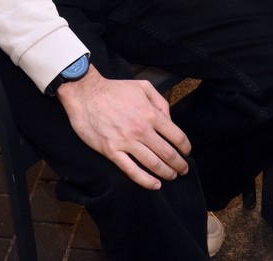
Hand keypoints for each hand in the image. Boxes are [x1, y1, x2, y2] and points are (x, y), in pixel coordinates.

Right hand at [57, 68, 191, 189]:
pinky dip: (145, 180)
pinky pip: (131, 170)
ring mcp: (126, 142)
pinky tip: (155, 184)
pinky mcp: (111, 151)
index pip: (177, 136)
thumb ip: (160, 102)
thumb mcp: (143, 86)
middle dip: (179, 164)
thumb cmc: (114, 89)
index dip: (185, 147)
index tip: (187, 153)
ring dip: (166, 173)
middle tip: (183, 170)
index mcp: (151, 114)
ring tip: (172, 177)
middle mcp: (141, 130)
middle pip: (167, 153)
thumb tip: (170, 119)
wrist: (86, 93)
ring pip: (152, 164)